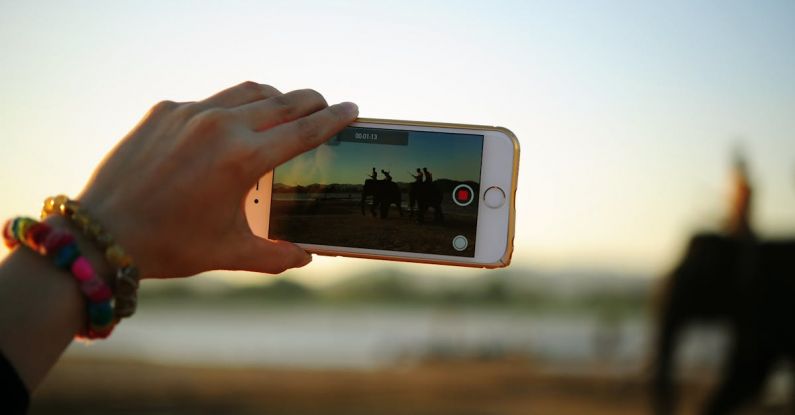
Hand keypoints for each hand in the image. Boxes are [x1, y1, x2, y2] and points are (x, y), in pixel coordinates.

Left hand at [78, 82, 357, 277]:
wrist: (103, 233)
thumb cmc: (170, 245)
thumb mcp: (230, 252)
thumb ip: (276, 255)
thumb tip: (306, 257)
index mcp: (243, 158)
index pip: (304, 130)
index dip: (334, 119)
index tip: (353, 109)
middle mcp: (220, 126)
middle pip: (282, 100)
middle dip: (311, 101)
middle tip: (325, 106)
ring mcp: (189, 113)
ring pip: (248, 91)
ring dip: (275, 97)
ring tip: (285, 108)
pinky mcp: (164, 110)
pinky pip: (210, 100)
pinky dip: (231, 108)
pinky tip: (230, 126)